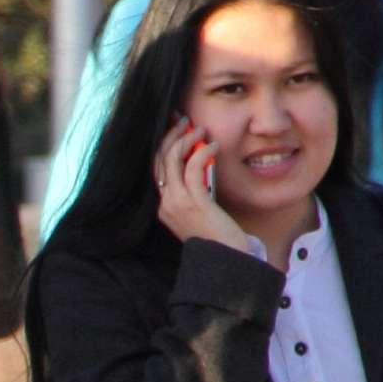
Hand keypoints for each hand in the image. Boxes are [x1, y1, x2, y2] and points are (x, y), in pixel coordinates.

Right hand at [153, 117, 244, 251]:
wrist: (226, 260)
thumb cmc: (219, 236)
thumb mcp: (201, 211)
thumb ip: (196, 190)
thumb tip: (201, 162)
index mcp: (163, 205)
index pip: (155, 167)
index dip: (163, 144)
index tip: (175, 127)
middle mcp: (165, 203)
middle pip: (159, 159)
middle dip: (170, 135)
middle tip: (185, 120)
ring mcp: (177, 204)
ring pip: (172, 160)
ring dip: (186, 139)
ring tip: (200, 130)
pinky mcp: (194, 203)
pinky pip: (193, 168)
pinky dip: (203, 152)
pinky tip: (214, 147)